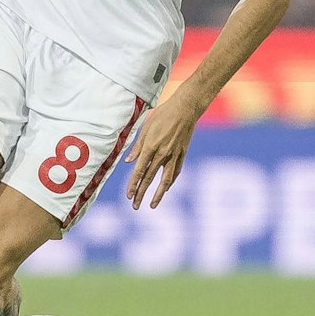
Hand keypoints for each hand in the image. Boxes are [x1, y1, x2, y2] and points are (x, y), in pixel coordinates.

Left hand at [122, 89, 207, 209]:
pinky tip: (166, 188)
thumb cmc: (163, 114)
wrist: (186, 108)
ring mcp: (174, 155)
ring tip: (152, 205)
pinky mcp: (183, 153)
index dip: (133, 184)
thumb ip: (137, 146)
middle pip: (150, 178)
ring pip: (165, 179)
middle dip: (141, 193)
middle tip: (135, 206)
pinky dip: (170, 182)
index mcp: (151, 146)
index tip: (128, 195)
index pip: (139, 170)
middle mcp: (162, 153)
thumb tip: (128, 162)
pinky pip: (175, 171)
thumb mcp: (146, 128)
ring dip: (158, 194)